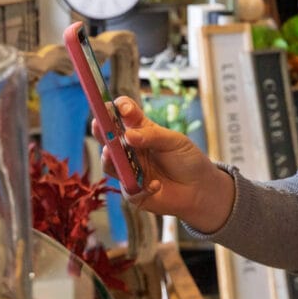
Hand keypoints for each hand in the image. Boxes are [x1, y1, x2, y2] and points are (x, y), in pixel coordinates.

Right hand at [94, 96, 234, 232]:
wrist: (200, 189)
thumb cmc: (187, 159)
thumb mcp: (174, 141)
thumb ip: (152, 136)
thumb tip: (128, 135)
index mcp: (140, 131)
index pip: (125, 115)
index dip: (120, 108)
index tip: (120, 106)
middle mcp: (131, 149)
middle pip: (109, 138)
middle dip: (101, 130)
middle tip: (97, 123)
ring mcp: (130, 170)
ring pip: (110, 164)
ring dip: (109, 158)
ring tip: (111, 152)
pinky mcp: (134, 192)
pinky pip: (129, 189)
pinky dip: (141, 187)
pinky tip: (156, 184)